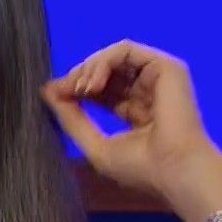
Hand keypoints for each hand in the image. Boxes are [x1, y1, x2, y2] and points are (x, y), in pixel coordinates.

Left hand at [39, 38, 221, 202]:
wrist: (174, 171)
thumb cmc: (140, 167)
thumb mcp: (95, 144)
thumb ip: (71, 118)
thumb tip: (47, 90)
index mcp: (135, 111)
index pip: (101, 90)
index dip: (75, 87)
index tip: (53, 94)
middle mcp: (147, 91)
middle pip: (105, 70)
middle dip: (79, 76)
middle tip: (64, 91)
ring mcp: (157, 77)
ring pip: (113, 56)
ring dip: (88, 68)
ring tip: (80, 89)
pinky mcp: (165, 66)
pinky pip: (125, 50)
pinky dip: (102, 62)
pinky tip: (92, 84)